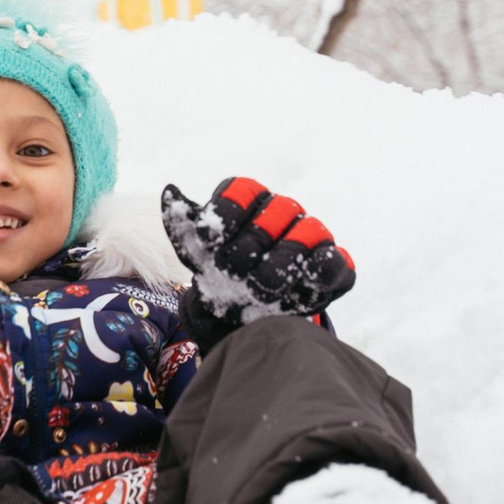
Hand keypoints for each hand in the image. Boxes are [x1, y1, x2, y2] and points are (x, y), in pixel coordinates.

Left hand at [161, 177, 355, 324]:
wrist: (243, 312)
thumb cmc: (219, 273)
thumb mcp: (196, 252)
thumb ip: (182, 224)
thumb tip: (170, 192)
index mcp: (249, 199)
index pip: (242, 190)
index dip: (225, 216)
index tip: (209, 244)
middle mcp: (283, 210)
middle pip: (276, 211)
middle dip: (249, 247)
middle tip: (232, 273)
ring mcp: (310, 234)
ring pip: (307, 233)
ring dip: (280, 264)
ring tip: (258, 289)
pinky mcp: (333, 265)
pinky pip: (333, 260)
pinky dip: (321, 271)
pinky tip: (302, 283)